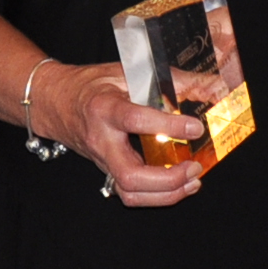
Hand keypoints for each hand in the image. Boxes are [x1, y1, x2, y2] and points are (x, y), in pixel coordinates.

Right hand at [32, 60, 205, 205]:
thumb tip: (212, 87)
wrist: (55, 101)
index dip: (167, 126)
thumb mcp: (128, 71)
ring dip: (165, 194)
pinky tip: (179, 186)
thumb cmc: (92, 85)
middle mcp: (101, 139)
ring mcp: (102, 160)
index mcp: (104, 107)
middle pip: (130, 174)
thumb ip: (171, 80)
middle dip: (167, 178)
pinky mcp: (106, 171)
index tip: (194, 127)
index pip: (134, 120)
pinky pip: (130, 194)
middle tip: (193, 166)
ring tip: (192, 180)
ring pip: (129, 192)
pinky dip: (157, 197)